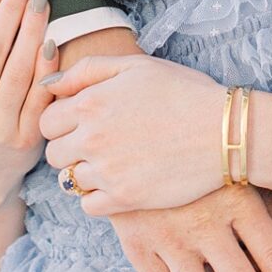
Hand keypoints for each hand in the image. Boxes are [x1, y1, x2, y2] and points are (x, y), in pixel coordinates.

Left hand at [37, 53, 230, 214]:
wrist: (225, 131)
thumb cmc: (184, 92)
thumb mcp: (136, 65)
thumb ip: (87, 70)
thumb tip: (49, 85)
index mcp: (90, 103)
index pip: (46, 121)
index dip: (63, 122)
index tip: (83, 123)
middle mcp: (91, 138)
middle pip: (54, 154)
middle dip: (71, 148)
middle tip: (99, 143)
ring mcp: (106, 172)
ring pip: (69, 181)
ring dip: (85, 173)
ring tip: (113, 162)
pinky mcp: (125, 199)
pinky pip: (89, 206)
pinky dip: (99, 197)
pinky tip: (120, 182)